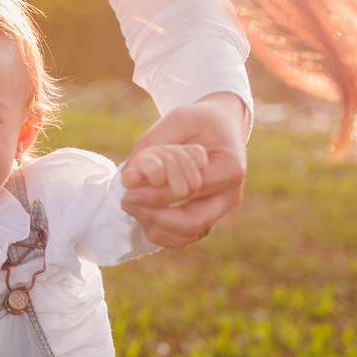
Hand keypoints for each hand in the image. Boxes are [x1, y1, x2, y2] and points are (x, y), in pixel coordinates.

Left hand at [121, 92, 247, 248]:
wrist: (221, 125)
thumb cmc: (199, 120)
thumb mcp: (178, 119)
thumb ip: (153, 145)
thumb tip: (128, 179)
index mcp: (230, 169)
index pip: (189, 191)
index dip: (155, 196)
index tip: (127, 194)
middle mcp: (230, 195)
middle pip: (192, 223)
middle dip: (154, 218)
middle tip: (126, 203)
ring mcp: (221, 209)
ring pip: (188, 235)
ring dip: (155, 227)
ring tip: (132, 207)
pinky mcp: (209, 216)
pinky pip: (185, 237)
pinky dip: (162, 234)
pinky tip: (143, 217)